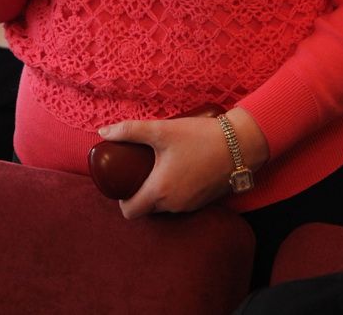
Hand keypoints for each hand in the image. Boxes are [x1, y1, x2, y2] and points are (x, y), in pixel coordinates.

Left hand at [97, 108, 267, 218]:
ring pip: (165, 206)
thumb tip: (103, 132)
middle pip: (147, 209)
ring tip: (157, 167)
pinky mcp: (204, 201)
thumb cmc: (199, 137)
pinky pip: (181, 202)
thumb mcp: (161, 130)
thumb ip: (130, 130)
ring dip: (158, 191)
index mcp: (160, 192)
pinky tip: (177, 170)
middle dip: (139, 193)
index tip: (122, 182)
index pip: (130, 212)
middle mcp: (174, 205)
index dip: (121, 200)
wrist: (239, 144)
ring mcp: (191, 205)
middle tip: (138, 170)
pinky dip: (175, 191)